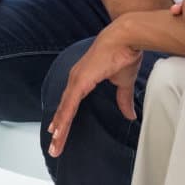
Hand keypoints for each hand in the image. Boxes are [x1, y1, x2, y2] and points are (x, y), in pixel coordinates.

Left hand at [45, 25, 142, 157]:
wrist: (126, 37)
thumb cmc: (123, 53)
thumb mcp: (123, 81)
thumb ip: (123, 99)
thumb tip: (129, 114)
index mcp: (83, 79)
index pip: (71, 104)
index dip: (64, 119)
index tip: (58, 132)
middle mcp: (76, 79)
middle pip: (65, 109)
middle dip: (59, 129)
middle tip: (55, 147)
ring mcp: (76, 80)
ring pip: (65, 109)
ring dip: (60, 128)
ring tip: (56, 145)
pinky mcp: (81, 80)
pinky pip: (70, 104)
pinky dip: (64, 118)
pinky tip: (59, 130)